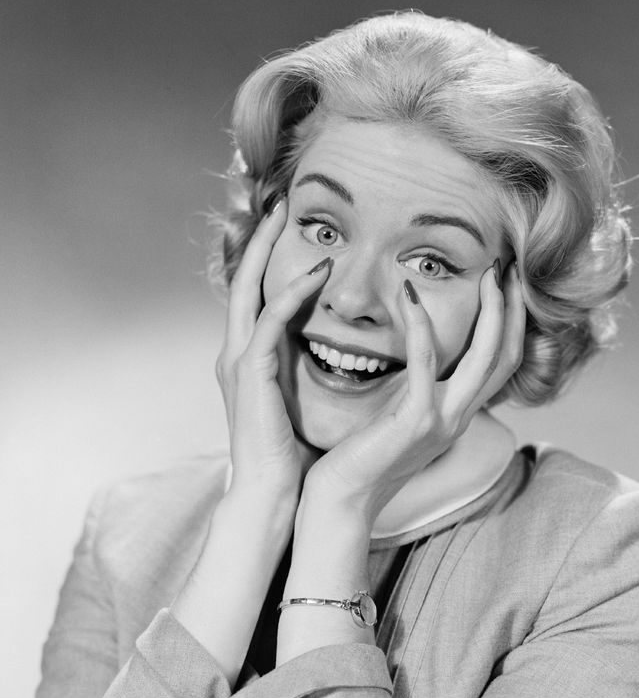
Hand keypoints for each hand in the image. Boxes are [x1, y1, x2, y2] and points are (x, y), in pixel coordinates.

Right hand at [215, 196, 329, 511]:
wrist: (274, 495)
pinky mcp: (249, 373)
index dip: (268, 258)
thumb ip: (308, 368)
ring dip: (266, 250)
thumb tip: (341, 349)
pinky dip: (292, 293)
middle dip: (257, 239)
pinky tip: (317, 270)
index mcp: (250, 359)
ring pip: (248, 289)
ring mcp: (238, 361)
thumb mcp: (301, 399)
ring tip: (286, 214)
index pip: (257, 295)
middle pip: (242, 280)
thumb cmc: (294, 453)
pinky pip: (270, 321)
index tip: (289, 227)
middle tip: (278, 201)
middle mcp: (237, 353)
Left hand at [302, 262, 524, 525]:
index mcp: (456, 414)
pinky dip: (422, 326)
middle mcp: (459, 417)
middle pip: (507, 356)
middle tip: (504, 267)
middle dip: (511, 309)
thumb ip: (417, 385)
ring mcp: (443, 421)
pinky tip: (410, 296)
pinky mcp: (416, 421)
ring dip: (491, 311)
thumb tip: (419, 349)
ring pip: (486, 358)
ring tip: (485, 274)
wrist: (341, 500)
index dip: (510, 321)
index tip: (502, 282)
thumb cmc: (361, 454)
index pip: (501, 362)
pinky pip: (427, 364)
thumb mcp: (399, 413)